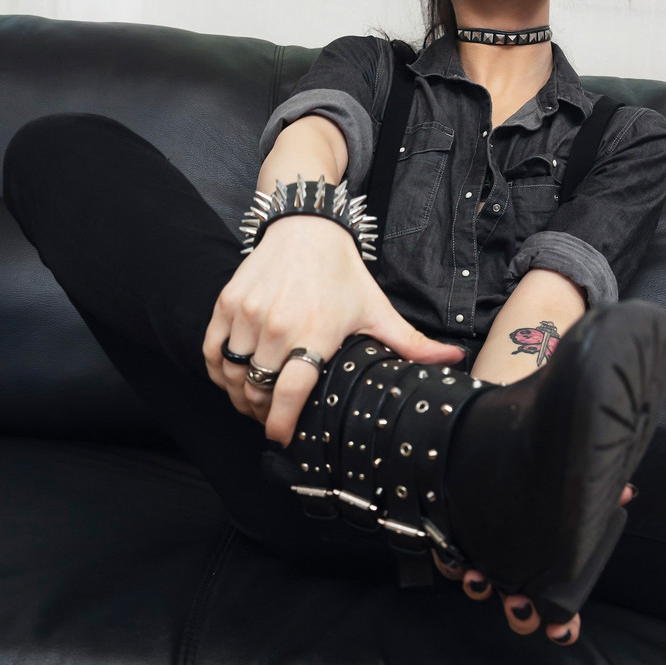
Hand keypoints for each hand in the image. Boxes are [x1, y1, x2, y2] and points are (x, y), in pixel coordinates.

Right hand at [203, 213, 466, 446]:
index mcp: (314, 332)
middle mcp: (276, 325)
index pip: (290, 392)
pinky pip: (212, 352)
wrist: (305, 226)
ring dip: (239, 396)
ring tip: (254, 403)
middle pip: (257, 390)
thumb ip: (410, 342)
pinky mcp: (227, 304)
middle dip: (263, 413)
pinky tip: (233, 379)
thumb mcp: (376, 309)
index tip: (282, 438)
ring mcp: (247, 314)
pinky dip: (219, 372)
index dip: (282, 423)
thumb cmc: (341, 273)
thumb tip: (453, 360)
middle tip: (273, 419)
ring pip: (233, 374)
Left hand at [433, 483, 637, 644]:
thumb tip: (626, 492)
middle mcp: (517, 573)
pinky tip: (453, 557)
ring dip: (480, 589)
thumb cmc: (542, 493)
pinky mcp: (459, 544)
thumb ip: (600, 498)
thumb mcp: (573, 497)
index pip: (560, 612)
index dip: (563, 626)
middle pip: (519, 610)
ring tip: (478, 578)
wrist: (496, 469)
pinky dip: (449, 564)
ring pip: (482, 589)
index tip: (560, 630)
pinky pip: (449, 562)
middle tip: (519, 603)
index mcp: (546, 572)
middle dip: (519, 614)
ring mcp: (487, 562)